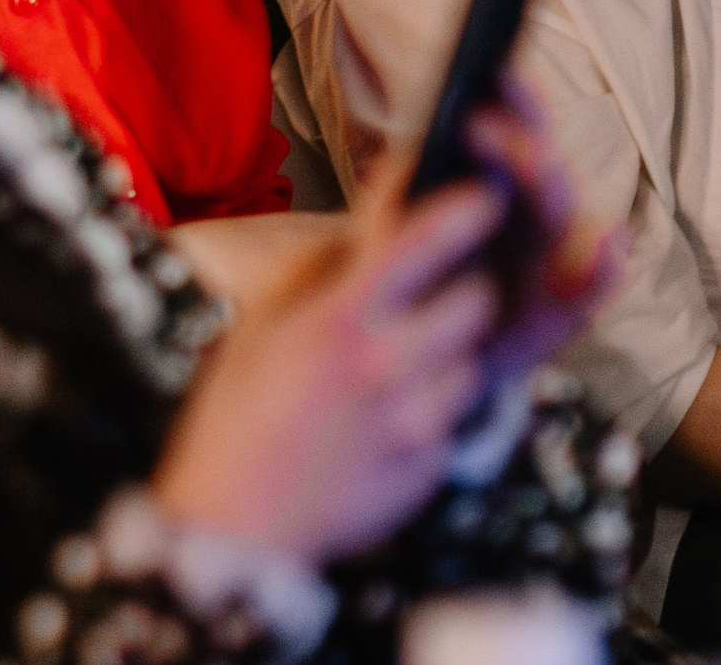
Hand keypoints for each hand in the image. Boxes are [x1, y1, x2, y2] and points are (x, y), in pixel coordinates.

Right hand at [152, 31, 622, 566]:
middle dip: (467, 287)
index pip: (425, 241)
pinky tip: (387, 415)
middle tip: (434, 294)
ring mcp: (414, 418)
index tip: (488, 192)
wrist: (232, 528)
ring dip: (454, 347)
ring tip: (399, 362)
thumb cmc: (240, 411)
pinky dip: (439, 402)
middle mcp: (385, 363)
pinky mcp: (431, 463)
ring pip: (476, 354)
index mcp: (339, 316)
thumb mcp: (266, 318)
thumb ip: (331, 263)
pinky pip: (460, 412)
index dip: (468, 209)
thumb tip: (384, 210)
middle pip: (476, 298)